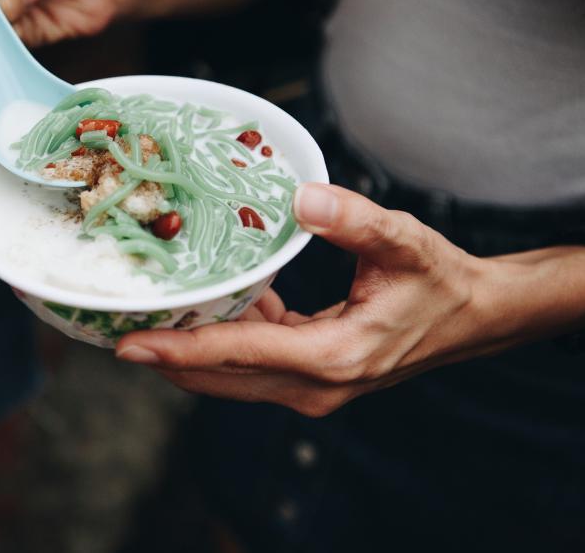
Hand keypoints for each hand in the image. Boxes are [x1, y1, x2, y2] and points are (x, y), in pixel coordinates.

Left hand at [115, 183, 549, 415]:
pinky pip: (248, 361)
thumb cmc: (439, 281)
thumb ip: (354, 220)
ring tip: (141, 316)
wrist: (473, 318)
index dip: (180, 349)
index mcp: (331, 357)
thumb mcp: (403, 242)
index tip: (129, 345)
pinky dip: (218, 339)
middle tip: (111, 329)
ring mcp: (310, 387)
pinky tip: (204, 301)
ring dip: (186, 349)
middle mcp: (313, 385)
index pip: (238, 354)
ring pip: (228, 375)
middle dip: (165, 355)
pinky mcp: (307, 376)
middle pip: (219, 375)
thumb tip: (300, 197)